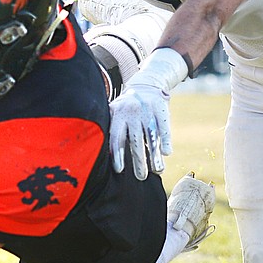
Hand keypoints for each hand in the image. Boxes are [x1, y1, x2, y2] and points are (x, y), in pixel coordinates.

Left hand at [107, 48, 188, 179]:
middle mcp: (132, 112)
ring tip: (157, 170)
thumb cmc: (126, 107)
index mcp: (118, 114)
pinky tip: (167, 153)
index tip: (119, 170)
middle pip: (135, 140)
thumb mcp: (114, 112)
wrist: (147, 85)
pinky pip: (164, 128)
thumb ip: (109, 129)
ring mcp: (148, 111)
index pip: (116, 137)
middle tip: (140, 177)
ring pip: (151, 136)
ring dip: (154, 155)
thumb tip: (95, 153)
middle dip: (138, 160)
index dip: (117, 154)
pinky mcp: (162, 110)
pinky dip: (166, 140)